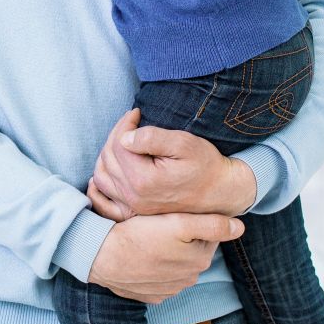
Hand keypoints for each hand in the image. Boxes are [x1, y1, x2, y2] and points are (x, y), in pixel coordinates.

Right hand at [86, 212, 243, 303]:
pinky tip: (143, 254)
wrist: (101, 257)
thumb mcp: (179, 223)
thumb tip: (240, 228)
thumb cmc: (138, 235)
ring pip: (176, 264)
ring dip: (169, 253)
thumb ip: (213, 225)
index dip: (196, 220)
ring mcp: (170, 289)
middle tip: (163, 222)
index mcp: (200, 259)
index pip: (208, 234)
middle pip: (193, 250)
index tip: (179, 212)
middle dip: (183, 238)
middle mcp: (189, 278)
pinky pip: (160, 278)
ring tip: (151, 237)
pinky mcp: (151, 295)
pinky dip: (155, 267)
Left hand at [89, 110, 257, 219]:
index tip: (137, 113)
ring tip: (124, 140)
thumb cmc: (205, 165)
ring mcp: (133, 206)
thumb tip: (125, 137)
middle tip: (131, 123)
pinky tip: (113, 164)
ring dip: (108, 153)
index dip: (124, 123)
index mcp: (143, 180)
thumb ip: (152, 138)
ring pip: (102, 175)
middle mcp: (134, 197)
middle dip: (116, 134)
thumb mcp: (184, 143)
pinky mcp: (135, 211)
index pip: (118, 144)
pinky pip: (105, 195)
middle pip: (108, 158)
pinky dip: (104, 177)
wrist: (221, 192)